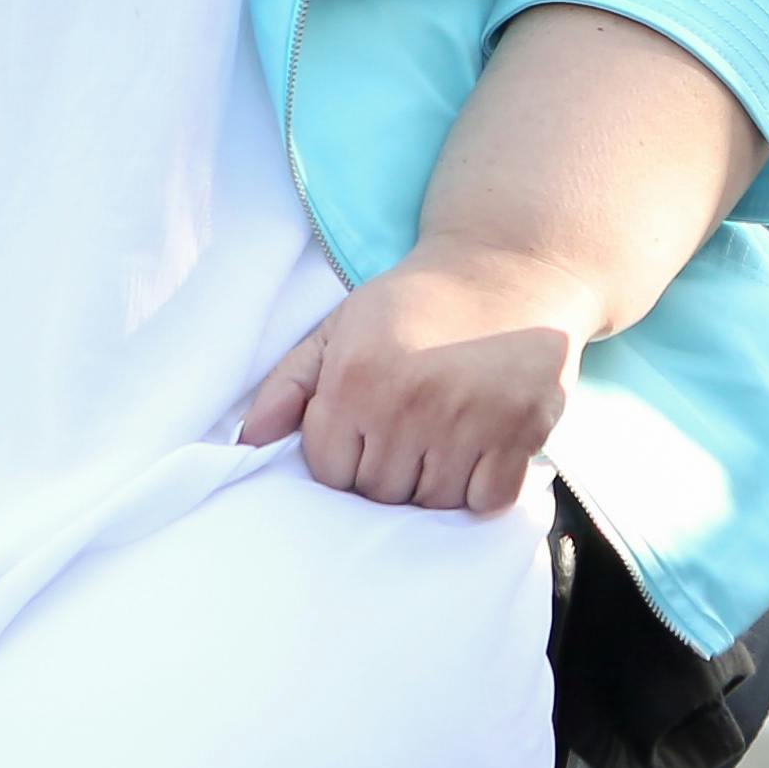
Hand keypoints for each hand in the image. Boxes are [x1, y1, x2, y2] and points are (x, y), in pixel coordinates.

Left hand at [229, 241, 598, 513]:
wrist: (507, 266)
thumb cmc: (416, 302)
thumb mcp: (340, 326)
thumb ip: (287, 383)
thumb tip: (247, 443)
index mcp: (357, 378)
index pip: (331, 472)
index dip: (344, 456)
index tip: (365, 430)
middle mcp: (409, 404)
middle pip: (381, 492)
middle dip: (388, 471)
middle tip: (408, 431)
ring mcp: (470, 421)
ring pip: (433, 501)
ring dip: (434, 481)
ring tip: (442, 438)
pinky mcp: (522, 430)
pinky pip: (487, 500)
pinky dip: (482, 488)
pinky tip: (479, 450)